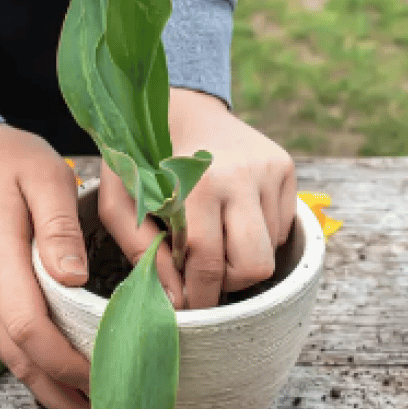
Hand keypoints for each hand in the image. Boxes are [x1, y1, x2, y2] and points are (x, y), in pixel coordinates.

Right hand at [0, 124, 92, 408]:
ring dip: (56, 395)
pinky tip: (71, 387)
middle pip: (23, 363)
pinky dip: (41, 373)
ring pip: (15, 364)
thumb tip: (75, 278)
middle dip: (69, 398)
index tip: (109, 377)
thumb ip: (60, 227)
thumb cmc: (7, 162)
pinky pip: (9, 349)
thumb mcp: (45, 176)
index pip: (31, 329)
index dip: (70, 361)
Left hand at [99, 87, 296, 308]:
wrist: (177, 103)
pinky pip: (282, 227)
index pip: (209, 262)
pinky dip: (258, 235)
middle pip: (254, 265)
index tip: (188, 305)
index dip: (199, 295)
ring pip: (271, 250)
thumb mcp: (121, 199)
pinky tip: (232, 215)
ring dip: (241, 256)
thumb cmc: (142, 157)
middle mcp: (242, 174)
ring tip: (214, 235)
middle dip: (229, 283)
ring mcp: (270, 169)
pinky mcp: (286, 166)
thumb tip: (175, 301)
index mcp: (198, 182)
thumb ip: (141, 250)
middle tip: (204, 274)